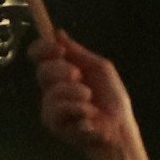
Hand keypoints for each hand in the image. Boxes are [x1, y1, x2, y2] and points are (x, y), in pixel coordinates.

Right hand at [37, 36, 146, 159]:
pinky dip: (77, 109)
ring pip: (51, 91)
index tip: (59, 49)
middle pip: (42, 71)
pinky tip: (88, 116)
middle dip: (62, 70)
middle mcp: (52, 88)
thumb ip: (78, 52)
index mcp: (62, 72)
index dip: (44, 48)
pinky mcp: (53, 124)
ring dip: (75, 93)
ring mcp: (50, 106)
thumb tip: (58, 32)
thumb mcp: (99, 68)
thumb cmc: (112, 99)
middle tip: (79, 76)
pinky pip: (57, 109)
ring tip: (90, 100)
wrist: (119, 128)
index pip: (39, 56)